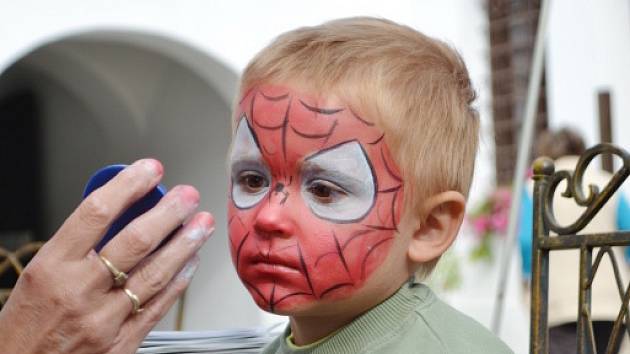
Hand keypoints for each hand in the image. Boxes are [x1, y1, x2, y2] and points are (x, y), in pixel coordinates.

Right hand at [0, 159, 213, 353]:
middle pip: (136, 241)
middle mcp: (80, 291)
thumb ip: (78, 248)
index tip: (149, 169)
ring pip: (155, 273)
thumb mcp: (38, 275)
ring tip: (201, 224)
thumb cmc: (27, 323)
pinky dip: (179, 280)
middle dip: (169, 212)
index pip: (97, 212)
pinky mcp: (122, 344)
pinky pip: (158, 306)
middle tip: (188, 195)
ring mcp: (104, 320)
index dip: (128, 185)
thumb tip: (121, 217)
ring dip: (185, 244)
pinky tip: (191, 262)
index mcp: (53, 267)